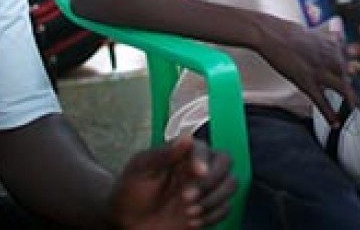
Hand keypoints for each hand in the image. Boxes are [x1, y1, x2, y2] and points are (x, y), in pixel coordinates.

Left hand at [109, 136, 235, 228]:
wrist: (127, 221)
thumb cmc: (131, 190)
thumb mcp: (141, 168)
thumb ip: (164, 154)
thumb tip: (188, 137)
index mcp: (183, 153)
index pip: (205, 149)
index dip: (204, 160)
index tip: (198, 172)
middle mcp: (199, 168)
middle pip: (226, 163)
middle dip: (212, 182)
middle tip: (187, 198)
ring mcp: (206, 189)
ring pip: (231, 184)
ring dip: (214, 200)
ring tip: (189, 213)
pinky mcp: (209, 209)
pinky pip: (226, 208)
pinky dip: (213, 216)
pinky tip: (191, 221)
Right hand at [259, 20, 353, 126]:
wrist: (272, 34)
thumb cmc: (289, 31)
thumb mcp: (316, 31)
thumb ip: (330, 36)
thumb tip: (339, 33)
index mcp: (334, 45)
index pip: (356, 60)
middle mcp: (331, 58)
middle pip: (353, 76)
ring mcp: (319, 72)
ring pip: (343, 89)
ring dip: (353, 101)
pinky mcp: (306, 82)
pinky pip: (321, 101)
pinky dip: (329, 113)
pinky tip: (335, 122)